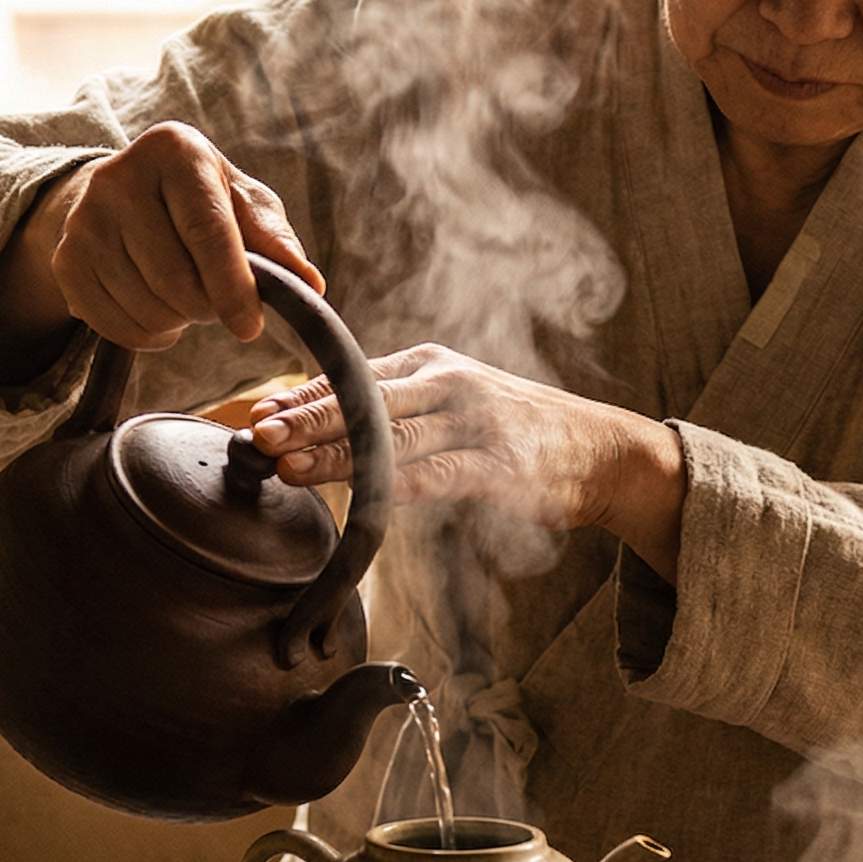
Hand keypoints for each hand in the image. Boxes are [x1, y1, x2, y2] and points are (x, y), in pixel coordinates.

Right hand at [42, 122, 320, 349]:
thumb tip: (310, 284)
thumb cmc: (201, 201)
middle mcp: (118, 177)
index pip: (205, 229)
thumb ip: (276, 242)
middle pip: (174, 278)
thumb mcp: (244, 205)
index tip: (251, 327)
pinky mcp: (65, 260)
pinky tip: (157, 309)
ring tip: (185, 296)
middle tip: (217, 299)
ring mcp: (84, 220)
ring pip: (146, 308)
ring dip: (178, 321)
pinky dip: (148, 335)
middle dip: (207, 306)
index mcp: (174, 150)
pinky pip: (115, 327)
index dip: (231, 285)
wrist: (126, 196)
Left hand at [246, 344, 684, 574]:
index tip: (259, 413)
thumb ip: (397, 410)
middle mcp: (449, 383)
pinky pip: (434, 476)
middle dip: (309, 417)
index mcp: (432, 364)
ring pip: (392, 438)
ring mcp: (475, 422)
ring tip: (290, 467)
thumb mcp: (454, 403)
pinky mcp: (497, 465)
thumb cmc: (518, 432)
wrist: (602, 450)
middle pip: (366, 399)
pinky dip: (391, 487)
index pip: (354, 376)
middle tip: (260, 432)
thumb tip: (321, 426)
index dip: (304, 398)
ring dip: (337, 455)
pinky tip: (358, 497)